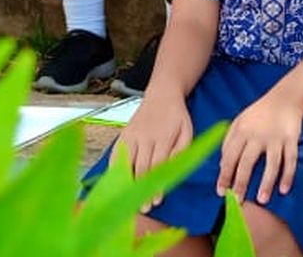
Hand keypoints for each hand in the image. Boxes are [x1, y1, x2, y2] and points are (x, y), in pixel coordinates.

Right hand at [112, 89, 192, 211]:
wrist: (162, 94)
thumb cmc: (177, 117)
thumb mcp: (187, 132)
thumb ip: (180, 152)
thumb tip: (170, 171)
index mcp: (163, 137)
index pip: (158, 166)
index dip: (156, 185)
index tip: (156, 201)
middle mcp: (145, 136)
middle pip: (141, 168)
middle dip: (141, 190)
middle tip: (143, 208)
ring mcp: (132, 135)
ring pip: (127, 163)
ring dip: (128, 184)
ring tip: (128, 200)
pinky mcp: (124, 134)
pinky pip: (117, 155)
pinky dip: (115, 170)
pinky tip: (116, 183)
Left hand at [216, 94, 301, 204]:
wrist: (284, 99)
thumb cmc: (258, 113)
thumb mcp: (239, 122)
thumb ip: (228, 142)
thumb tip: (222, 166)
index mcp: (242, 132)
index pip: (230, 156)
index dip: (225, 175)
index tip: (221, 191)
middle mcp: (258, 136)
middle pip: (248, 162)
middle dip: (241, 183)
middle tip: (237, 201)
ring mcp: (276, 139)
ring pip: (271, 164)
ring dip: (266, 183)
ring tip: (261, 200)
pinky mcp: (291, 140)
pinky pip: (290, 160)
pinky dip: (288, 175)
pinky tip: (284, 189)